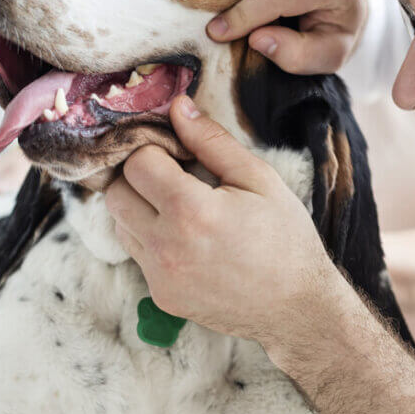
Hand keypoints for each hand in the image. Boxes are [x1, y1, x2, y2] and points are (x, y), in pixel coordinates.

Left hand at [105, 95, 340, 343]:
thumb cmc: (285, 237)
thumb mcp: (259, 179)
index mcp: (190, 211)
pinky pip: (138, 254)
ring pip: (120, 224)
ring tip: (183, 209)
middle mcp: (166, 247)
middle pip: (117, 193)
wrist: (297, 306)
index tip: (181, 156)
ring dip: (141, 208)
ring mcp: (160, 276)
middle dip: (140, 177)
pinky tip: (189, 239)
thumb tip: (177, 107)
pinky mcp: (161, 296)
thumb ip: (212, 141)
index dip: (157, 151)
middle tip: (176, 178)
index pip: (137, 162)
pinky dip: (153, 239)